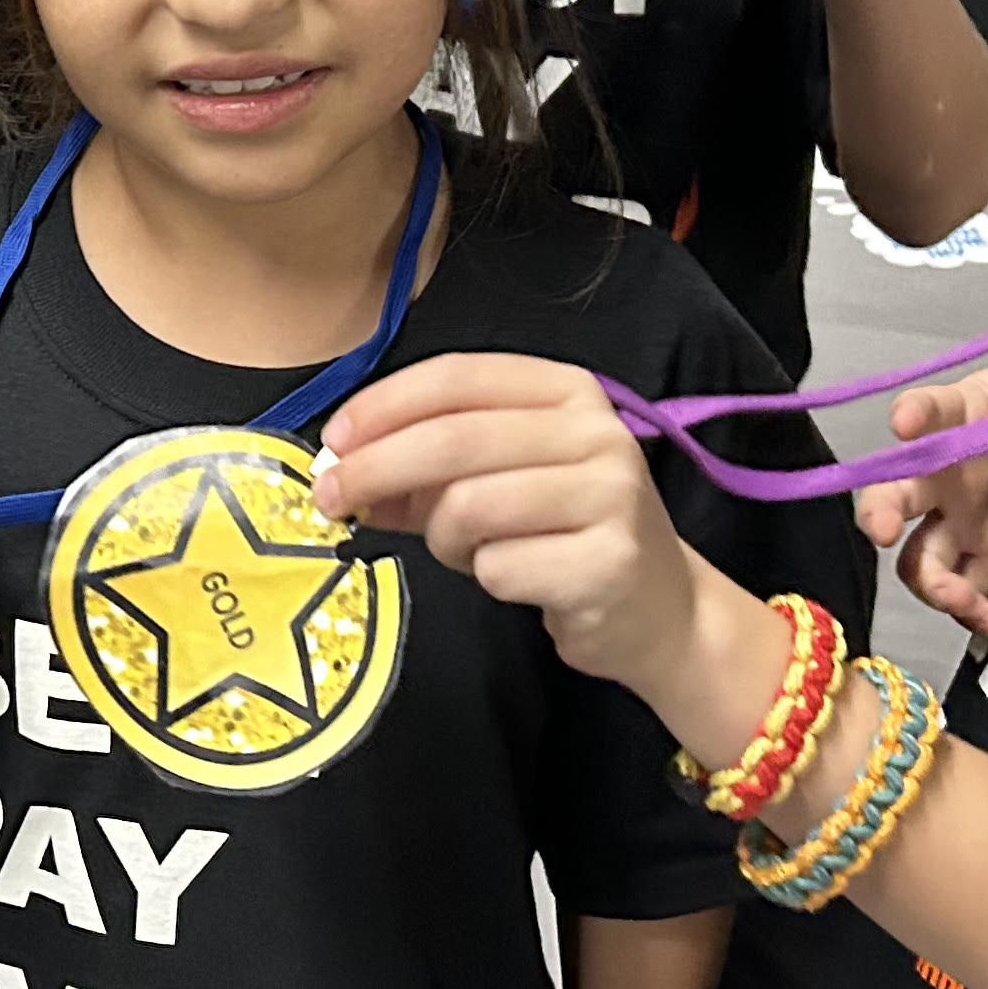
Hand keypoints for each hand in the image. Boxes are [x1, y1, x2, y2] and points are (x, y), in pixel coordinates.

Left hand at [314, 354, 699, 691]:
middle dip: (374, 470)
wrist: (658, 609)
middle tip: (329, 501)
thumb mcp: (493, 480)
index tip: (333, 441)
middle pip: (453, 440)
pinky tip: (518, 578)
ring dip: (443, 538)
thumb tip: (338, 469)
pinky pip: (499, 567)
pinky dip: (486, 578)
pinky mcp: (608, 563)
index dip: (382, 406)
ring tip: (467, 551)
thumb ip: (422, 466)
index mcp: (566, 390)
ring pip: (469, 506)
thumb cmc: (560, 532)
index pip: (456, 379)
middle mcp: (596, 431)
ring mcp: (610, 496)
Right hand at [852, 356, 987, 639]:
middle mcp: (948, 479)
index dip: (916, 413)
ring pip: (922, 562)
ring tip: (960, 599)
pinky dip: (976, 616)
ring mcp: (963, 528)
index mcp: (967, 422)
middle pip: (895, 495)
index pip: (935, 409)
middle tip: (880, 529)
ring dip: (932, 584)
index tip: (904, 422)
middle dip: (878, 511)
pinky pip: (969, 597)